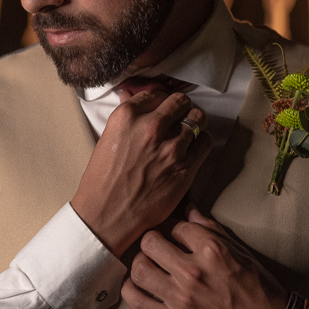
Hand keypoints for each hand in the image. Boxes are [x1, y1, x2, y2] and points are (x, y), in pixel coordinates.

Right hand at [70, 90, 211, 257]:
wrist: (107, 214)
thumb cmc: (102, 181)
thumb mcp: (107, 140)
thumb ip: (125, 119)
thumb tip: (131, 98)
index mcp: (127, 117)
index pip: (154, 94)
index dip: (160, 99)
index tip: (162, 105)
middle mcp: (151, 127)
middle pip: (180, 102)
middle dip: (180, 107)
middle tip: (179, 114)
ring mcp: (170, 147)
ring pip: (197, 119)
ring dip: (194, 122)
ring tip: (190, 129)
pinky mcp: (185, 168)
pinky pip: (206, 142)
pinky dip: (202, 141)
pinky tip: (194, 146)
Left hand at [121, 205, 288, 308]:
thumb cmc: (259, 291)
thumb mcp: (241, 252)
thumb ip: (211, 229)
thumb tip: (189, 208)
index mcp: (213, 251)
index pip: (176, 226)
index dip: (174, 227)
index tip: (174, 233)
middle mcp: (194, 272)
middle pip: (150, 242)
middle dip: (152, 239)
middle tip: (157, 245)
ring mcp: (182, 298)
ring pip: (140, 268)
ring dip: (140, 262)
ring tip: (148, 262)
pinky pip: (137, 302)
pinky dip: (130, 290)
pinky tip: (137, 284)